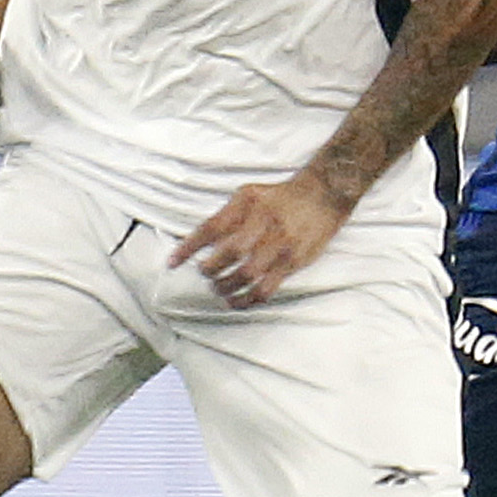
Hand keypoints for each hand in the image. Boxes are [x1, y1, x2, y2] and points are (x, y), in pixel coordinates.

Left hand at [167, 170, 352, 307]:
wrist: (323, 196)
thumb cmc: (279, 196)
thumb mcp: (248, 194)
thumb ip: (225, 214)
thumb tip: (200, 239)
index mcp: (248, 206)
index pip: (212, 229)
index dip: (189, 247)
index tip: (172, 262)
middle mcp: (264, 226)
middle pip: (229, 254)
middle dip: (210, 269)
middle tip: (204, 274)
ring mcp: (280, 246)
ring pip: (247, 275)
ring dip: (226, 287)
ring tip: (218, 289)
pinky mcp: (293, 263)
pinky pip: (267, 289)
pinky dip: (248, 300)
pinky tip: (236, 302)